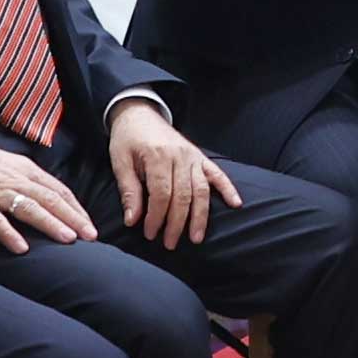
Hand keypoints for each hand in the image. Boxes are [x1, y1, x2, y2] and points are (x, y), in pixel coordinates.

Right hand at [0, 132, 96, 252]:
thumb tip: (51, 198)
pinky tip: (21, 248)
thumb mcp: (10, 165)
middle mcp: (16, 180)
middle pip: (50, 199)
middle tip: (90, 236)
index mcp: (26, 170)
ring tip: (68, 239)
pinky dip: (9, 234)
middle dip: (72, 218)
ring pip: (29, 208)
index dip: (76, 208)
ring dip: (50, 224)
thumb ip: (30, 181)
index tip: (89, 225)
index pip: (59, 190)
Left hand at [107, 97, 246, 246]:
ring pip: (201, 190)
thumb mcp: (120, 163)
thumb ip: (129, 191)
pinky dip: (228, 189)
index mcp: (158, 156)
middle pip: (183, 195)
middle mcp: (180, 156)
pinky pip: (217, 174)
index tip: (149, 234)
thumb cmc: (127, 139)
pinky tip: (236, 204)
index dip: (156, 217)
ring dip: (200, 216)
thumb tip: (132, 221)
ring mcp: (193, 156)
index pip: (161, 194)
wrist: (139, 113)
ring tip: (197, 237)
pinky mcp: (200, 156)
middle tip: (170, 244)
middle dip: (177, 223)